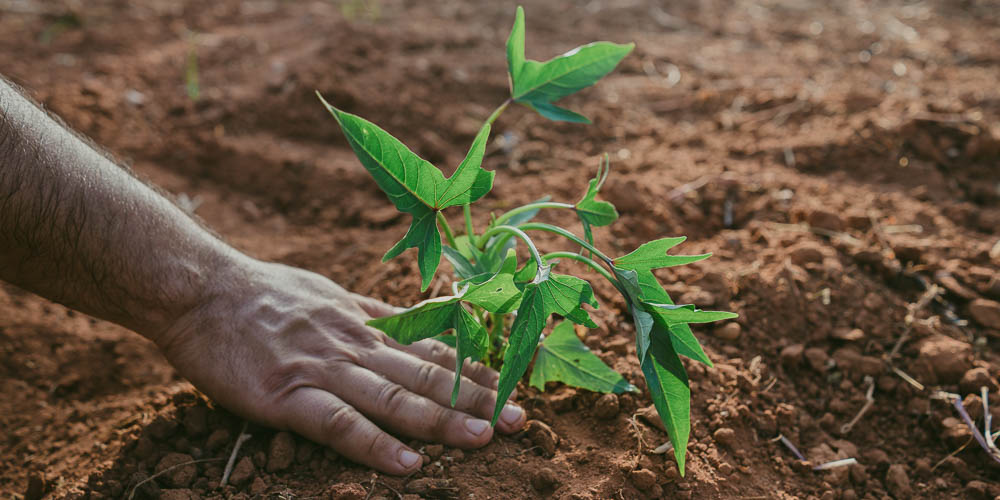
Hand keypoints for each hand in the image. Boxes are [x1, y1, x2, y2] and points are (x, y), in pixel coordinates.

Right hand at [154, 258, 525, 473]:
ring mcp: (322, 369)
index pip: (432, 349)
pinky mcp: (286, 394)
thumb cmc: (263, 295)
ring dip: (442, 418)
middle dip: (476, 397)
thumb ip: (373, 314)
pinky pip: (338, 424)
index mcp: (364, 325)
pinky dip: (374, 444)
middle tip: (521, 419)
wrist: (199, 290)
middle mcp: (353, 345)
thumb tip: (417, 320)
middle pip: (425, 375)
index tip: (514, 384)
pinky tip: (408, 464)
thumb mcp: (329, 295)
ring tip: (485, 438)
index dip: (474, 369)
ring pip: (393, 396)